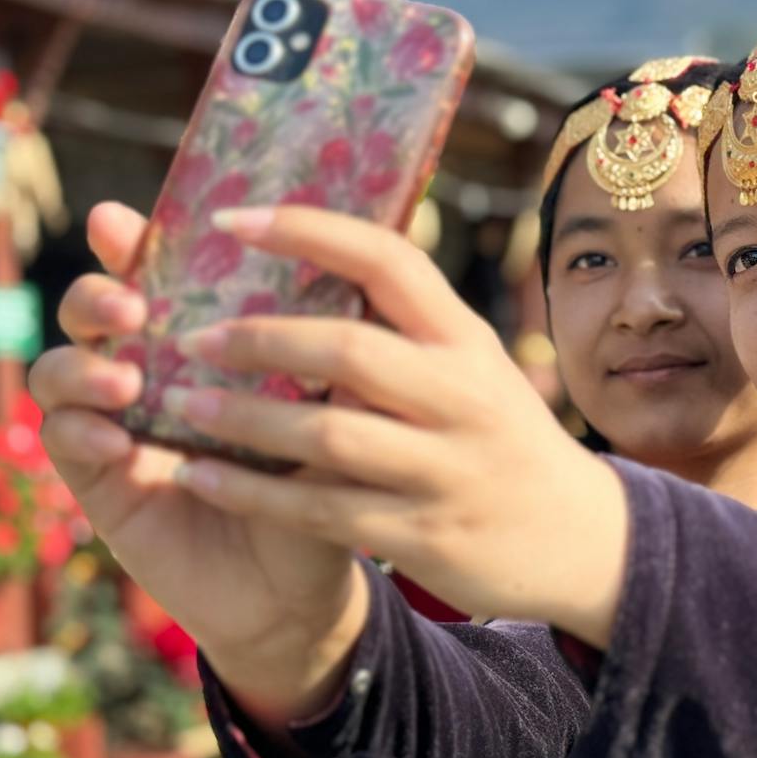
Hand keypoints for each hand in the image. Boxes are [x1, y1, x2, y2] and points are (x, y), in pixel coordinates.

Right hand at [30, 203, 364, 722]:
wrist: (301, 588)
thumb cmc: (324, 487)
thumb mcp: (334, 414)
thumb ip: (324, 357)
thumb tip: (347, 285)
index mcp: (207, 337)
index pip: (160, 274)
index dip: (132, 243)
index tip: (122, 222)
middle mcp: (153, 369)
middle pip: (95, 307)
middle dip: (97, 294)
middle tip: (132, 309)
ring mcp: (117, 423)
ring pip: (61, 367)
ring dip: (83, 365)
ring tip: (126, 383)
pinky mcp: (99, 481)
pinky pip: (65, 439)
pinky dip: (81, 430)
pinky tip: (115, 440)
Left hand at [151, 205, 628, 646]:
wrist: (578, 539)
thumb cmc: (503, 437)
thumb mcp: (476, 367)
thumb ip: (409, 326)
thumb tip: (312, 259)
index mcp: (466, 340)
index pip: (388, 260)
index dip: (306, 231)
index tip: (228, 219)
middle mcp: (461, 396)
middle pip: (348, 350)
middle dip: (259, 339)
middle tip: (191, 335)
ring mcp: (444, 468)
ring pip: (326, 436)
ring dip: (242, 419)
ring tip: (178, 403)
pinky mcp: (422, 533)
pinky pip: (317, 511)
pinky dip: (249, 493)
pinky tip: (196, 477)